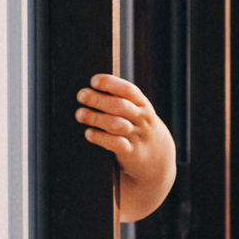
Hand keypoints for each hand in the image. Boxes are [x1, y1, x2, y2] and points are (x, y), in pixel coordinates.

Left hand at [76, 73, 175, 222]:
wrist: (158, 158)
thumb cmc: (139, 128)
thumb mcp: (138, 111)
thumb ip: (121, 99)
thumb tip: (94, 86)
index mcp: (143, 105)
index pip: (128, 90)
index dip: (111, 83)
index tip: (94, 80)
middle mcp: (141, 119)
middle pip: (120, 106)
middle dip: (99, 99)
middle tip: (81, 95)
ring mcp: (137, 136)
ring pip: (116, 124)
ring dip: (97, 118)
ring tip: (80, 114)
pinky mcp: (131, 153)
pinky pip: (116, 144)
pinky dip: (101, 138)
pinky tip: (88, 133)